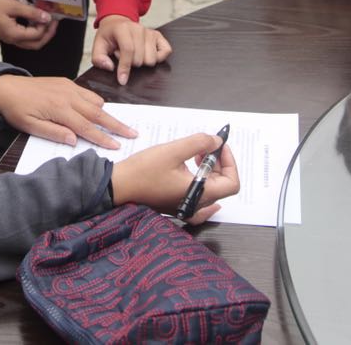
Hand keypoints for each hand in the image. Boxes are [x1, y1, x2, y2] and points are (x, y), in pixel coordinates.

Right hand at [0, 0, 56, 49]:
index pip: (37, 35)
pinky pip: (24, 38)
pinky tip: (36, 22)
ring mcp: (9, 38)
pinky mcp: (7, 33)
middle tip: (54, 22)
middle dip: (47, 34)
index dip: (46, 26)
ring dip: (41, 34)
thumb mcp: (14, 6)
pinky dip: (33, 32)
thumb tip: (47, 17)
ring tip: (47, 22)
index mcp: (14, 35)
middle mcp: (12, 40)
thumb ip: (31, 12)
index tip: (51, 15)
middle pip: (36, 44)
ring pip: (30, 43)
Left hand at [0, 75, 135, 147]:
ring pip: (95, 101)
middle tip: (133, 133)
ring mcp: (69, 87)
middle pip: (98, 113)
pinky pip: (88, 92)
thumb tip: (75, 141)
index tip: (117, 146)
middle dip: (116, 125)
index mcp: (59, 109)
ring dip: (108, 113)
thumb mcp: (30, 126)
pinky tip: (100, 110)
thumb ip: (54, 133)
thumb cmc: (16, 110)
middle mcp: (68, 96)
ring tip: (120, 125)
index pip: (86, 127)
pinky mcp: (67, 81)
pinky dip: (97, 102)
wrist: (5, 87)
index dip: (102, 138)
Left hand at [90, 15, 171, 84]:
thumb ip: (98, 58)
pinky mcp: (158, 36)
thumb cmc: (109, 36)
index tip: (122, 80)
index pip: (128, 50)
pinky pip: (166, 52)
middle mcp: (138, 29)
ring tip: (133, 54)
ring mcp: (150, 32)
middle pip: (140, 58)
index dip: (125, 67)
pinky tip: (146, 55)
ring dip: (142, 62)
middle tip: (123, 56)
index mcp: (122, 29)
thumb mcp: (98, 45)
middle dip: (131, 63)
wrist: (118, 23)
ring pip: (152, 59)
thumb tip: (110, 67)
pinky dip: (158, 58)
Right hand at [110, 134, 238, 224]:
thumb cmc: (144, 170)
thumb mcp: (173, 150)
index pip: (231, 183)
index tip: (219, 146)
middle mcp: (196, 204)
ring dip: (209, 171)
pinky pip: (199, 202)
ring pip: (211, 191)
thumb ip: (199, 143)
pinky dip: (203, 188)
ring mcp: (186, 207)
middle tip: (206, 146)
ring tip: (196, 154)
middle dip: (218, 163)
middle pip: (222, 186)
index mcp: (200, 194)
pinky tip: (199, 179)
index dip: (230, 162)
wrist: (119, 186)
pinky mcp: (176, 205)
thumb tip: (217, 142)